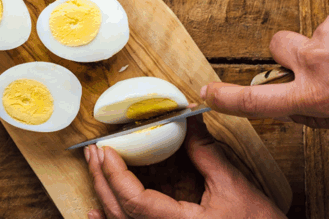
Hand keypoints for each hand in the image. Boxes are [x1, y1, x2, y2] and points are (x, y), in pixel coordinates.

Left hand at [84, 116, 285, 218]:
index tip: (106, 150)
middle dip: (102, 179)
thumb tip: (188, 119)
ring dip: (103, 193)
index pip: (134, 202)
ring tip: (95, 166)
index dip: (115, 175)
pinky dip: (111, 218)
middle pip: (119, 212)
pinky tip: (94, 211)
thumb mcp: (234, 186)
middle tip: (94, 151)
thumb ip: (205, 153)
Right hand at [202, 0, 328, 128]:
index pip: (254, 101)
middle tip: (320, 61)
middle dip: (292, 51)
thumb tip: (289, 109)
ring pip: (317, 30)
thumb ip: (314, 113)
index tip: (209, 94)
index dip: (226, 98)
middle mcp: (317, 62)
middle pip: (278, 45)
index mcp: (317, 95)